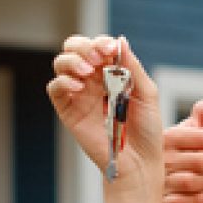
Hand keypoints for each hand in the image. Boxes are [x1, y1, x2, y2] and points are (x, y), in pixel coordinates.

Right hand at [47, 34, 163, 202]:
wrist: (139, 161)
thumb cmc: (146, 130)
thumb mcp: (147, 94)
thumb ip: (133, 68)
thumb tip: (119, 40)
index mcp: (112, 72)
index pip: (98, 46)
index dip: (101, 42)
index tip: (110, 50)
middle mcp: (93, 79)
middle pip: (75, 48)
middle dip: (84, 47)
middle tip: (97, 59)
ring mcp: (79, 94)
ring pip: (62, 64)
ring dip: (72, 61)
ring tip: (88, 72)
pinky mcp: (68, 111)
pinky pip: (55, 88)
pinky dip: (63, 81)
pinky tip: (79, 87)